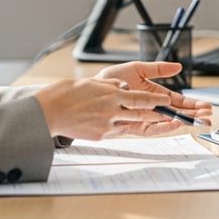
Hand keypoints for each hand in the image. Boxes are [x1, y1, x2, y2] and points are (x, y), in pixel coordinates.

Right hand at [33, 77, 170, 140]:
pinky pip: (113, 131)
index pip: (141, 98)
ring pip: (128, 123)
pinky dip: (117, 126)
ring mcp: (106, 125)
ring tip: (146, 120)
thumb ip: (111, 86)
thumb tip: (124, 88)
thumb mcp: (93, 83)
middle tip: (168, 114)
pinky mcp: (99, 136)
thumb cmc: (68, 93)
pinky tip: (113, 123)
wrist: (49, 110)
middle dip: (156, 114)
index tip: (169, 100)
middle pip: (140, 113)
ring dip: (137, 122)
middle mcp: (112, 110)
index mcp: (112, 95)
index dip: (157, 100)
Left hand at [96, 61, 213, 128]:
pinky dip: (165, 126)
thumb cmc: (112, 79)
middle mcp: (152, 108)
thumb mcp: (138, 68)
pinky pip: (152, 128)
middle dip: (194, 115)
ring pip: (168, 122)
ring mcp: (145, 117)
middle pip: (178, 113)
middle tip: (208, 116)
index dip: (193, 104)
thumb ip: (159, 68)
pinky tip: (177, 123)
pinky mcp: (134, 125)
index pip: (178, 101)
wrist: (93, 89)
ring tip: (198, 121)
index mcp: (155, 95)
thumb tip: (179, 66)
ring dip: (184, 121)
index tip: (206, 106)